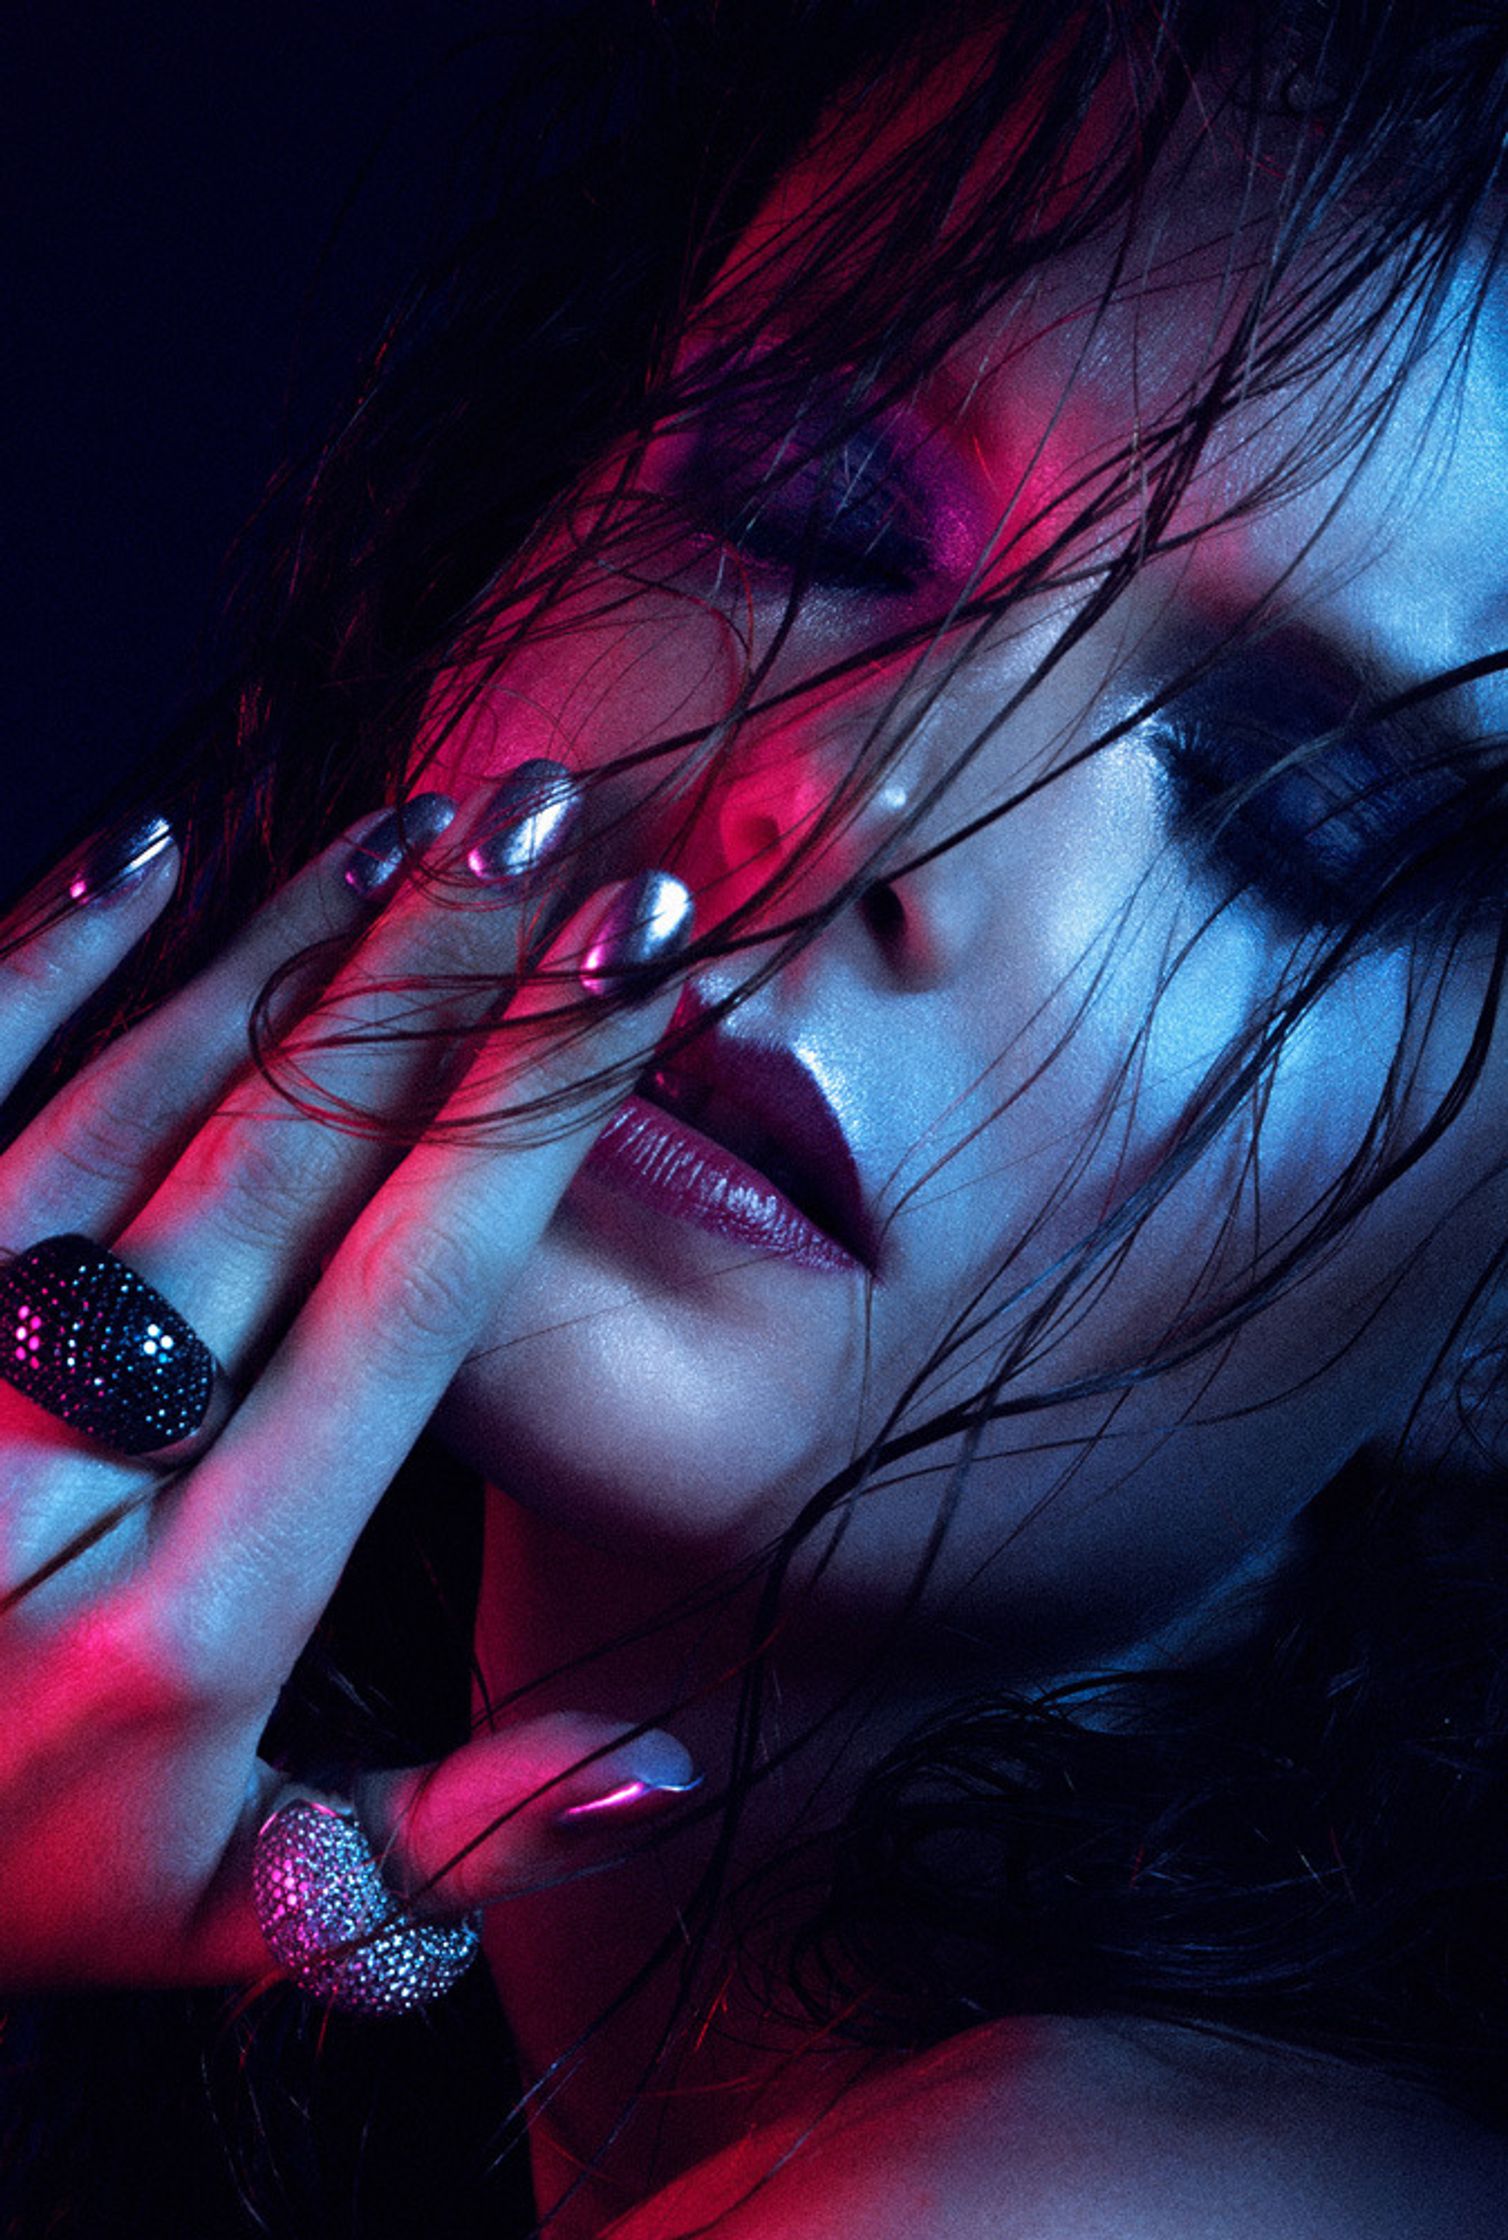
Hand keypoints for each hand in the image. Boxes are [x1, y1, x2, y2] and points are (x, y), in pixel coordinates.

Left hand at [0, 795, 694, 1990]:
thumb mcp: (222, 1916)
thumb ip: (447, 1847)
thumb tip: (668, 1766)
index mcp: (188, 1620)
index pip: (410, 1303)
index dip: (534, 1109)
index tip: (639, 956)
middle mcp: (53, 1471)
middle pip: (287, 1165)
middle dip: (444, 972)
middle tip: (561, 814)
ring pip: (135, 1105)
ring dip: (291, 942)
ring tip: (428, 815)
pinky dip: (39, 964)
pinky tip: (150, 854)